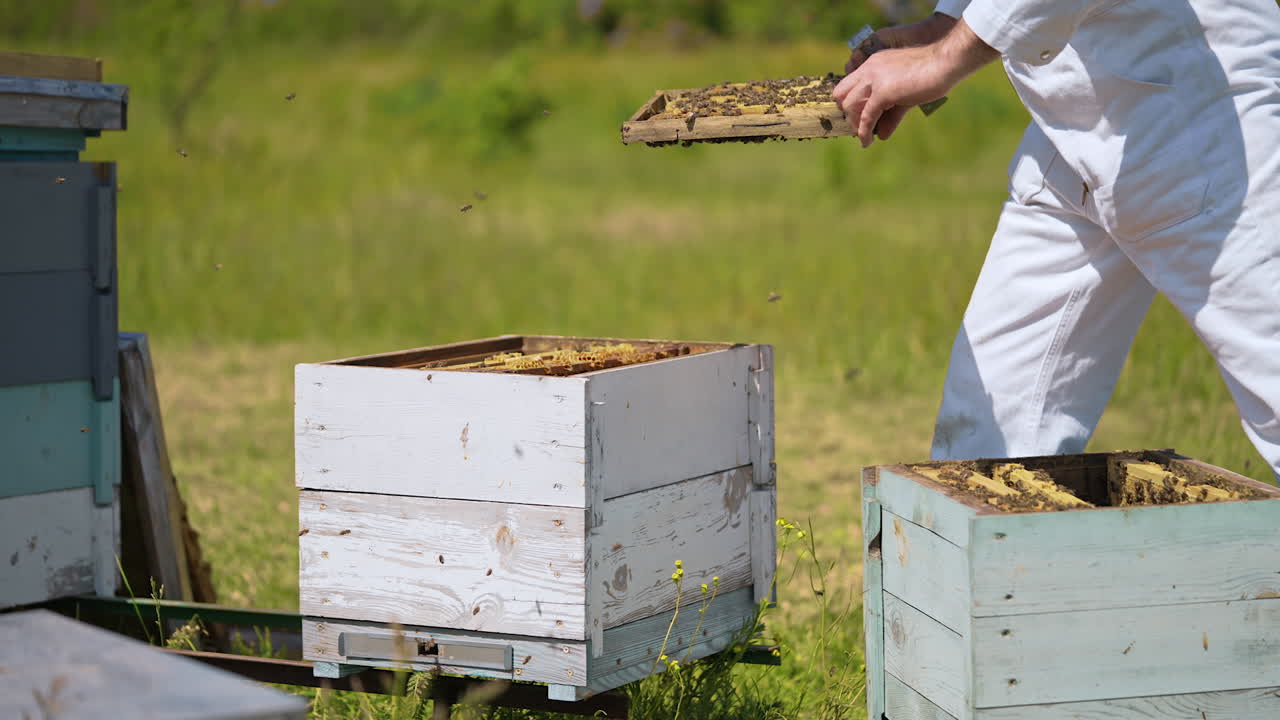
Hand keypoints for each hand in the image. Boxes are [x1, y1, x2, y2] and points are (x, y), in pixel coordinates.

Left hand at [835, 18, 998, 147]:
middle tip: (857, 128)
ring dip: (854, 125)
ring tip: (864, 138)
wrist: (945, 62)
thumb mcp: (906, 94)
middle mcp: (869, 68)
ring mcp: (874, 79)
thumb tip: (882, 135)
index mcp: (874, 63)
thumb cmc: (932, 74)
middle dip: (847, 113)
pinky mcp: (882, 92)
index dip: (849, 101)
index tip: (856, 116)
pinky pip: (866, 117)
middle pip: (842, 94)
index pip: (849, 84)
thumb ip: (891, 113)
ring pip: (851, 106)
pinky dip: (864, 132)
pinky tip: (867, 142)